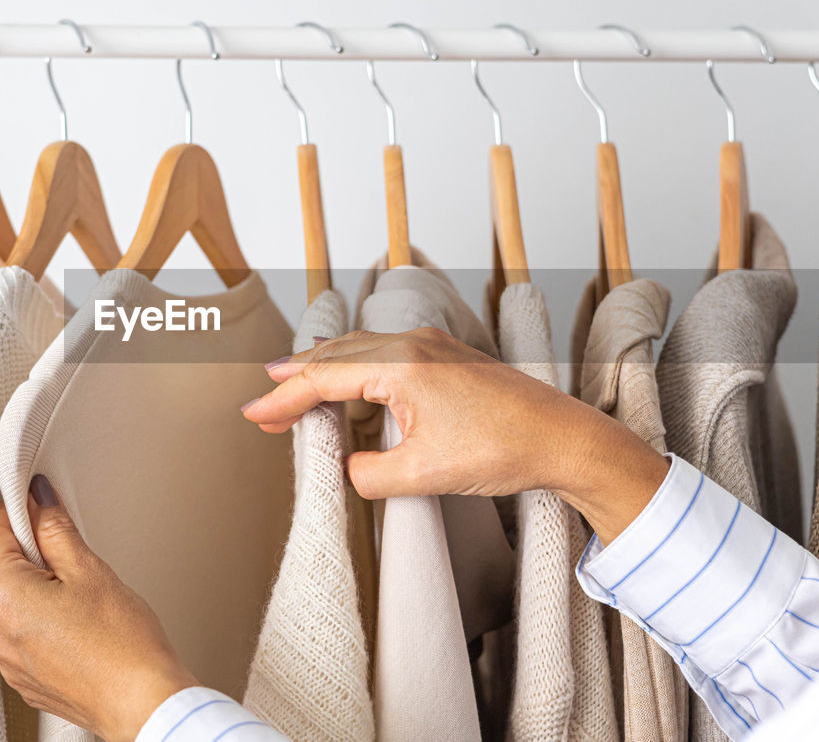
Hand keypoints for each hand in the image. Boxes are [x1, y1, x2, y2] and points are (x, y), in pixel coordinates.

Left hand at [0, 476, 197, 741]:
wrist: (142, 702)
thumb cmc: (122, 646)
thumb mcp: (90, 570)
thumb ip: (55, 530)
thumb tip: (38, 504)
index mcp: (3, 598)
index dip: (18, 512)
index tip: (38, 503)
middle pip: (2, 570)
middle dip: (32, 553)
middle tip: (72, 554)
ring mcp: (8, 661)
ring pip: (15, 603)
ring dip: (40, 588)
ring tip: (82, 595)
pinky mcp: (26, 677)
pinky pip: (25, 633)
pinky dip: (45, 619)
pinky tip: (80, 622)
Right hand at [241, 327, 668, 541]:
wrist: (565, 439)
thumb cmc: (502, 451)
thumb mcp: (423, 475)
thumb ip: (369, 474)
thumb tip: (346, 468)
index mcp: (400, 366)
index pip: (325, 380)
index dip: (285, 399)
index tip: (254, 414)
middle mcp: (412, 344)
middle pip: (336, 356)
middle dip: (296, 380)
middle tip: (263, 405)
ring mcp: (432, 345)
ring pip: (359, 349)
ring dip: (323, 369)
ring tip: (290, 383)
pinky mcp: (447, 356)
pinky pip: (383, 350)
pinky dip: (353, 363)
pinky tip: (347, 370)